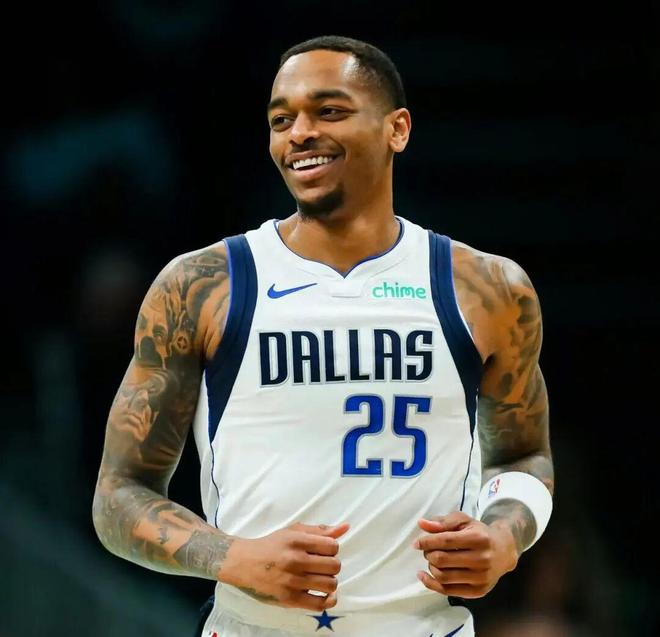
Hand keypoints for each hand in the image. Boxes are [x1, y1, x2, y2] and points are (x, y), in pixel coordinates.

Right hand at [222, 522, 349, 610]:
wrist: (244, 563)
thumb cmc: (272, 545)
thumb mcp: (293, 532)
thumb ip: (320, 530)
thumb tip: (346, 527)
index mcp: (297, 540)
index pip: (332, 546)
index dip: (332, 548)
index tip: (323, 551)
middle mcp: (295, 560)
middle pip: (334, 565)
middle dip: (332, 565)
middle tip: (321, 565)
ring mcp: (292, 581)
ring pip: (330, 584)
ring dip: (330, 581)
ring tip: (320, 578)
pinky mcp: (289, 599)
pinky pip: (320, 604)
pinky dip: (329, 600)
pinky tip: (325, 594)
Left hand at [413, 511, 517, 598]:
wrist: (503, 551)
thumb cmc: (479, 533)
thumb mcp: (463, 521)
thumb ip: (443, 522)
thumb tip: (422, 524)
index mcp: (478, 538)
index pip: (445, 541)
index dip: (427, 542)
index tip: (416, 543)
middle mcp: (482, 559)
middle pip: (442, 560)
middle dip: (428, 554)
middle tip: (427, 550)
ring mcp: (481, 578)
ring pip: (443, 576)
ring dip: (430, 568)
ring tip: (431, 560)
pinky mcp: (478, 591)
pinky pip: (448, 591)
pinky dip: (431, 584)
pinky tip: (424, 575)